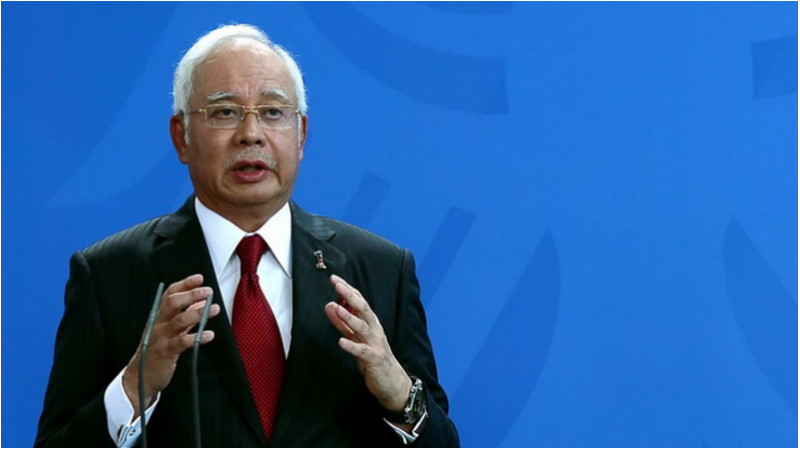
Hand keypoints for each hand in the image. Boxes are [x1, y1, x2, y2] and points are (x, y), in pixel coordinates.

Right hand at [122, 274, 219, 416]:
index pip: (170, 294)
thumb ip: (186, 316)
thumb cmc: (157, 350)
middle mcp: (158, 324)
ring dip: (197, 313)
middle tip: (208, 291)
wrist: (140, 378)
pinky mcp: (165, 353)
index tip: (199, 278)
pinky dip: (197, 338)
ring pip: (178, 321)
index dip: (184, 285)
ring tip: (214, 309)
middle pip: (172, 303)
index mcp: (159, 316)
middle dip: (191, 295)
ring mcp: (161, 338)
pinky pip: (181, 343)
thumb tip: (201, 302)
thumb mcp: (171, 331)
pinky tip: (209, 335)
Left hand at [324, 274, 411, 413]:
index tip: (335, 279)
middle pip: (363, 309)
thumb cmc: (373, 357)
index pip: (359, 301)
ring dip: (349, 317)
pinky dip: (351, 346)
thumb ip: (342, 323)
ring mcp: (375, 344)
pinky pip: (362, 351)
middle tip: (337, 285)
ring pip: (362, 327)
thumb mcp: (355, 338)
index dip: (348, 290)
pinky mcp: (374, 359)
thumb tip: (330, 305)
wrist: (392, 382)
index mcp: (371, 323)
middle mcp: (374, 330)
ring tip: (337, 308)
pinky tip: (341, 342)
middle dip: (349, 296)